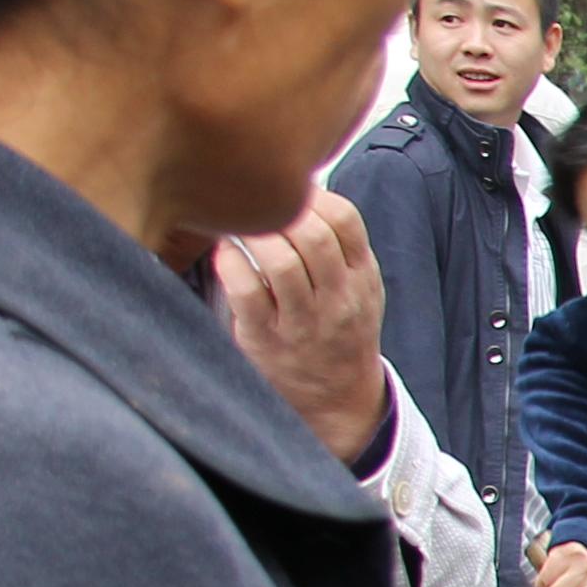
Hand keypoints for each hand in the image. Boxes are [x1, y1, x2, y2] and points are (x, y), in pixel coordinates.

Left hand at [216, 193, 389, 463]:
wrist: (339, 400)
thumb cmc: (340, 330)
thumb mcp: (359, 288)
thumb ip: (340, 244)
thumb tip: (299, 186)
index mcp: (362, 278)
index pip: (346, 219)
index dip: (314, 195)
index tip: (290, 191)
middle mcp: (338, 299)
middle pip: (313, 235)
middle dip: (279, 210)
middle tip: (256, 204)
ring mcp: (303, 322)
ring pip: (280, 260)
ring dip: (253, 233)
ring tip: (238, 224)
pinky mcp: (267, 339)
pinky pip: (246, 290)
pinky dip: (230, 263)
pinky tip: (224, 253)